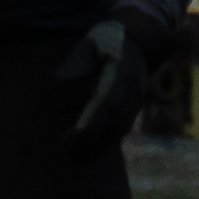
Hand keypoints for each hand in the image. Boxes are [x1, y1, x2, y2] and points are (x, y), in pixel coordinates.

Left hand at [64, 13, 159, 153]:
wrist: (139, 42)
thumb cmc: (107, 40)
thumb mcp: (90, 43)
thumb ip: (76, 61)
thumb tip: (59, 80)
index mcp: (120, 72)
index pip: (108, 100)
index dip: (94, 118)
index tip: (77, 132)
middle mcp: (131, 91)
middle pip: (113, 120)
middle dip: (92, 137)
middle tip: (67, 148)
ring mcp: (134, 102)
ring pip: (118, 130)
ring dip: (98, 146)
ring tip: (73, 157)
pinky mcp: (132, 110)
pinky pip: (120, 131)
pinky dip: (105, 144)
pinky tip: (86, 154)